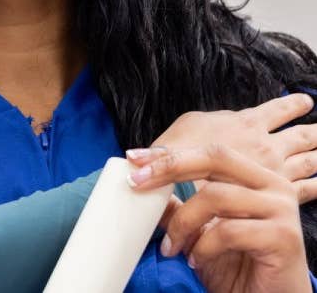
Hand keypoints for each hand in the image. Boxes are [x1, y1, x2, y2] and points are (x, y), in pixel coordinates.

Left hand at [129, 144, 310, 292]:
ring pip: (216, 196)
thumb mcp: (199, 232)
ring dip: (183, 222)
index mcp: (255, 177)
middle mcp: (273, 186)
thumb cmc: (237, 266)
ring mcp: (281, 210)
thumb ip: (179, 207)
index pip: (209, 152)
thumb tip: (141, 183)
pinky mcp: (284, 237)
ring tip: (171, 246)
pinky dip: (203, 246)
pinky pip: (229, 231)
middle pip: (215, 158)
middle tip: (136, 182)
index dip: (170, 154)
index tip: (134, 158)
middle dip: (170, 167)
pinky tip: (195, 261)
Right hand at [143, 94, 316, 203]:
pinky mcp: (278, 196)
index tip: (305, 101)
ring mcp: (277, 172)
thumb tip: (218, 122)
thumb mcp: (186, 127)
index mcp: (247, 124)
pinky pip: (308, 190)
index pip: (277, 111)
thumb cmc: (182, 154)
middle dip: (315, 132)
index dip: (292, 105)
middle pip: (302, 136)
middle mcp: (268, 146)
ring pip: (310, 162)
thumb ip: (208, 125)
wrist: (188, 195)